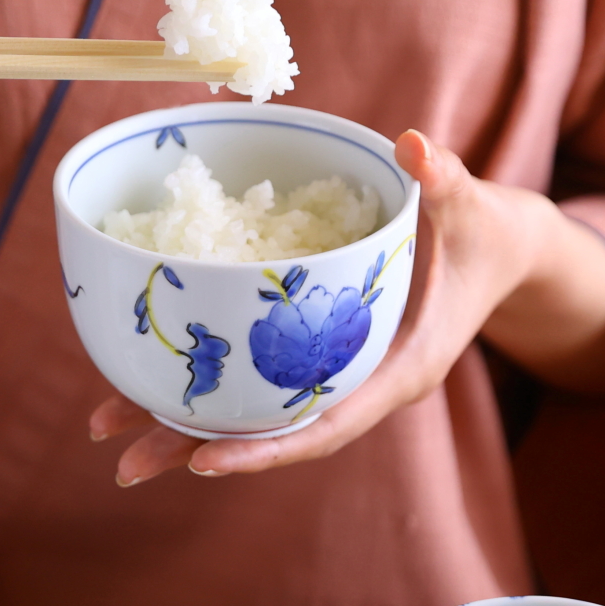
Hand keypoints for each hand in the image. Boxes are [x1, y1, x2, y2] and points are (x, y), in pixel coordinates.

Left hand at [91, 130, 604, 484]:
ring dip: (182, 424)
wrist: (498, 252)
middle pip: (272, 435)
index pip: (325, 425)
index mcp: (399, 371)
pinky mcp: (318, 358)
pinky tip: (145, 378)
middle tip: (122, 462)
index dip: (264, 447)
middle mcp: (361, 388)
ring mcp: (337, 378)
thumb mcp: (472, 207)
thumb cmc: (486, 233)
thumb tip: (413, 144)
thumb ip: (444, 180)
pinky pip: (256, 382)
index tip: (204, 459)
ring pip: (255, 414)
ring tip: (107, 429)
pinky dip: (205, 385)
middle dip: (197, 448)